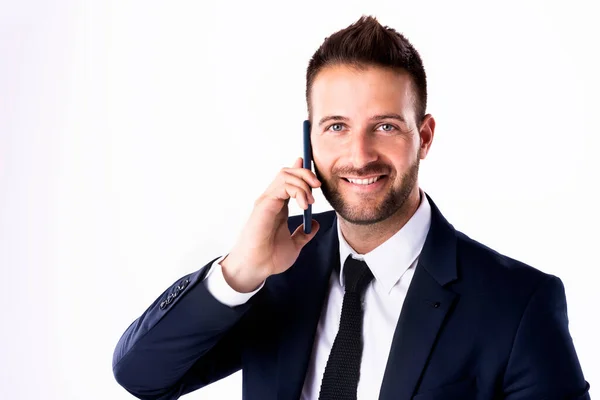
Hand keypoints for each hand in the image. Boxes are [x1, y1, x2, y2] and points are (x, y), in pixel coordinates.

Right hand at [221, 157, 320, 292]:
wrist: (258, 268)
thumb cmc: (269, 258)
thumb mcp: (294, 245)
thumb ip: (304, 233)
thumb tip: (314, 224)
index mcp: (278, 207)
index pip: (288, 181)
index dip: (300, 170)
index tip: (310, 166)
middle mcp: (271, 201)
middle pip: (287, 172)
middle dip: (306, 173)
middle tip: (318, 186)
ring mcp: (267, 201)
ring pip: (285, 175)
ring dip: (303, 183)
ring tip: (310, 202)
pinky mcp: (264, 205)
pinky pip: (282, 186)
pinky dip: (297, 191)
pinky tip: (304, 205)